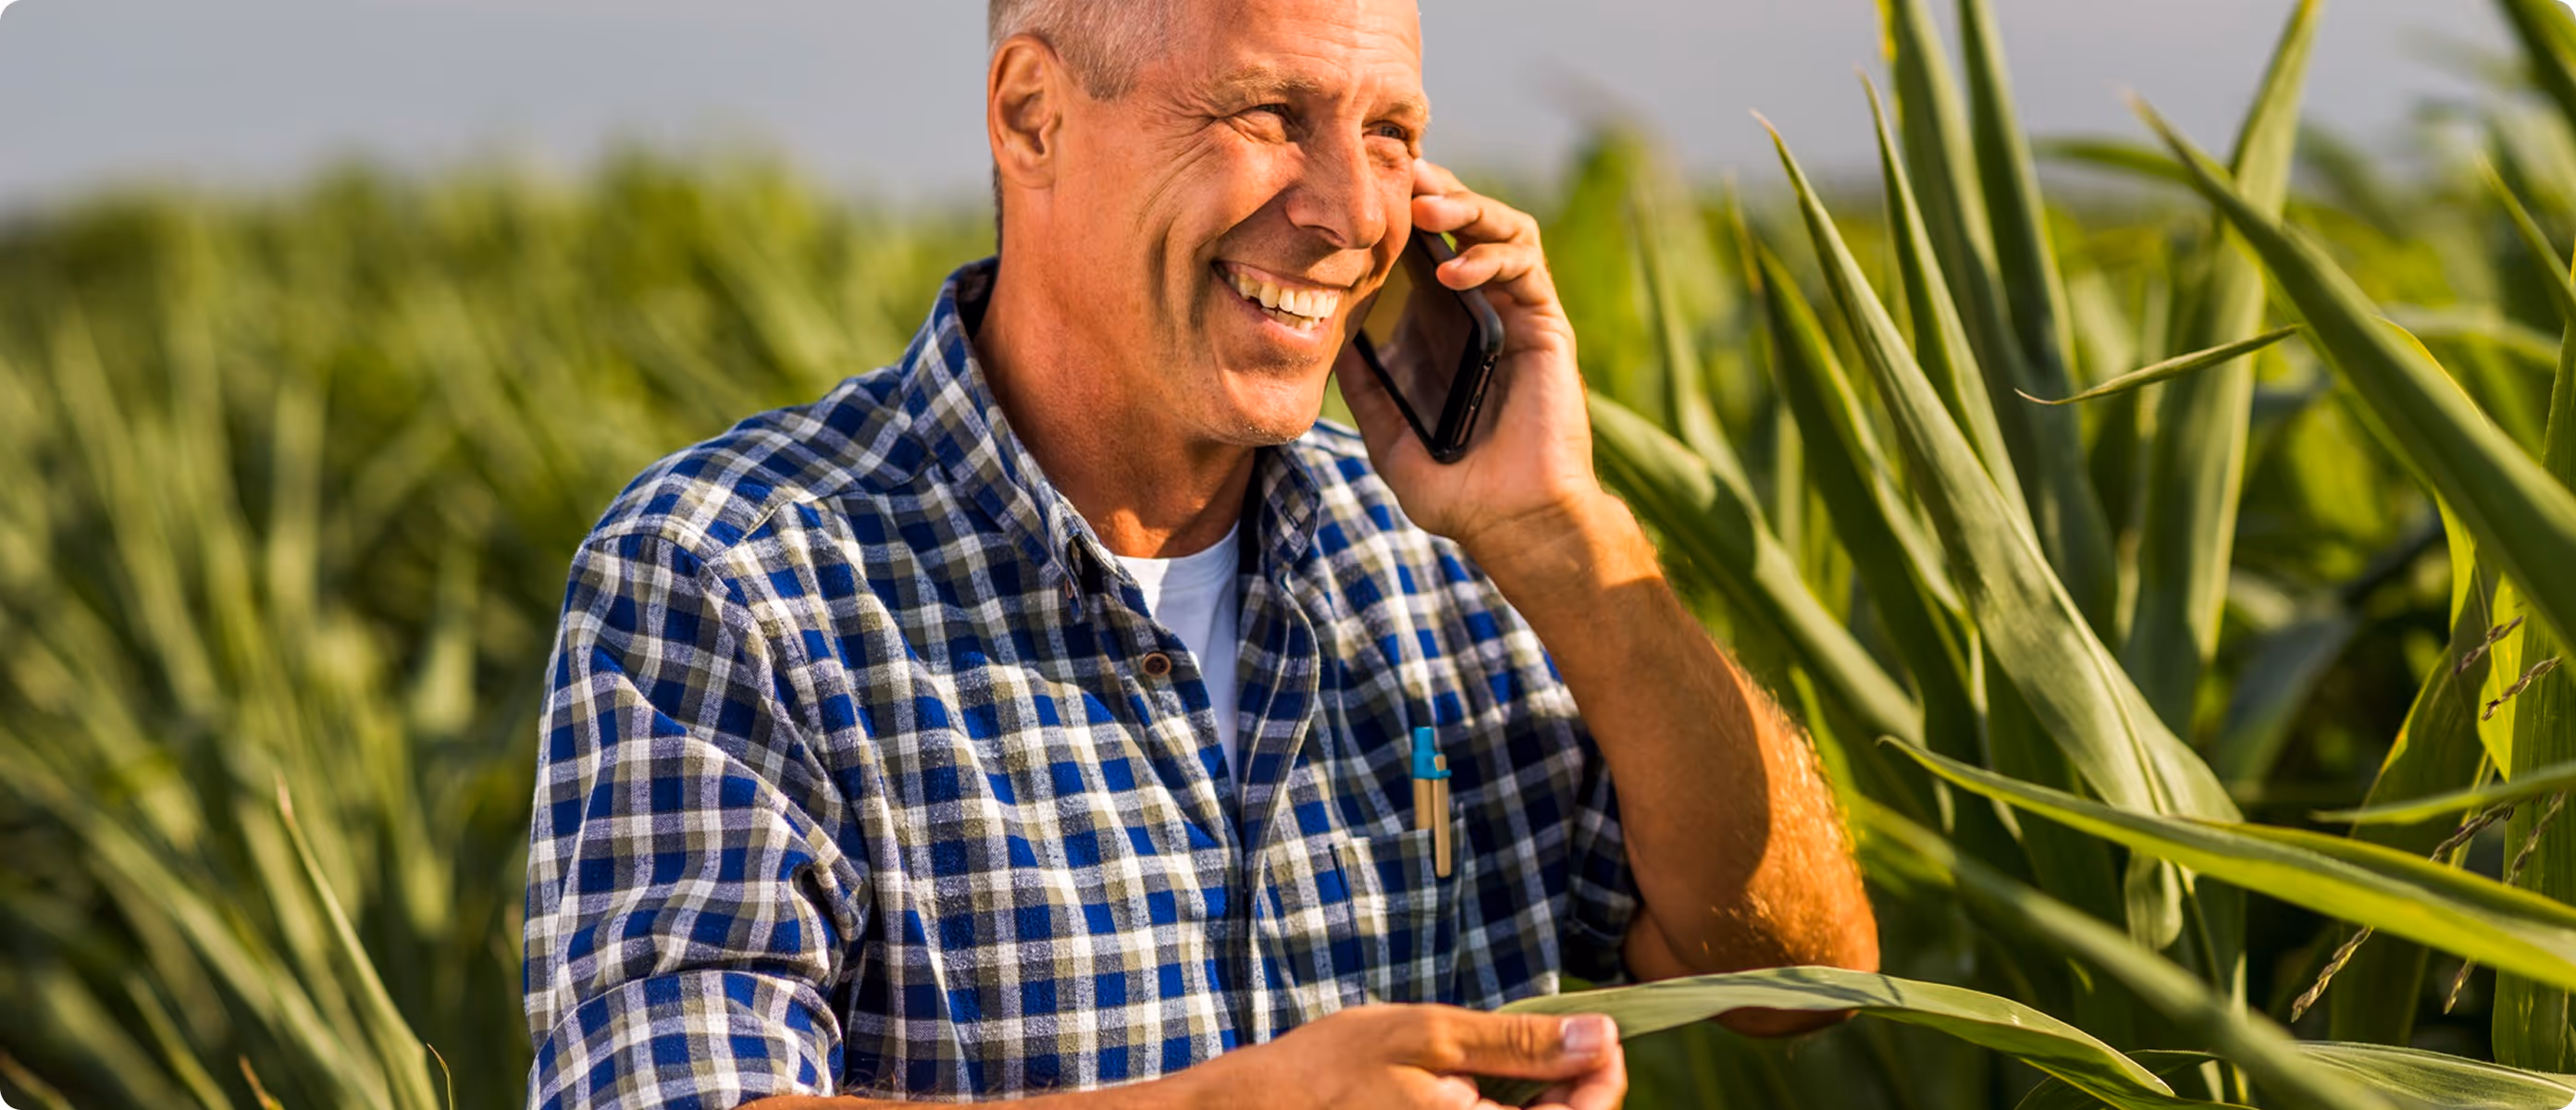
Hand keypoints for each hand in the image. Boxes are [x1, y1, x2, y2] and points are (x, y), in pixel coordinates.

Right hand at [1167, 1004, 1624, 1109]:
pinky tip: (1476, 1092)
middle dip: (1574, 1092)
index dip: (1605, 1079)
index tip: (1600, 1036)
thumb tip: (1601, 1036)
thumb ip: (1521, 1044)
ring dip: (1541, 1105)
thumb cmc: (1333, 1070)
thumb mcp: (1429, 1036)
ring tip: (1505, 1066)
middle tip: (1556, 1044)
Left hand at [1335, 160, 1614, 586]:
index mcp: (1441, 328)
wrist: (1514, 523)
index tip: (1356, 191)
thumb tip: (1325, 345)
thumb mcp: (1390, 436)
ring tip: (1425, 208)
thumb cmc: (1458, 491)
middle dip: (1432, 190)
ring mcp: (1516, 312)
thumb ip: (1365, 390)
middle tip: (1395, 174)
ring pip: (1501, 227)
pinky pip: (1525, 266)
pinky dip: (1490, 256)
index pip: (1422, 250)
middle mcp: (1481, 310)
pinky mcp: (1546, 324)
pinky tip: (1453, 270)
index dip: (1396, 215)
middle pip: (1462, 222)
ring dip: (1466, 206)